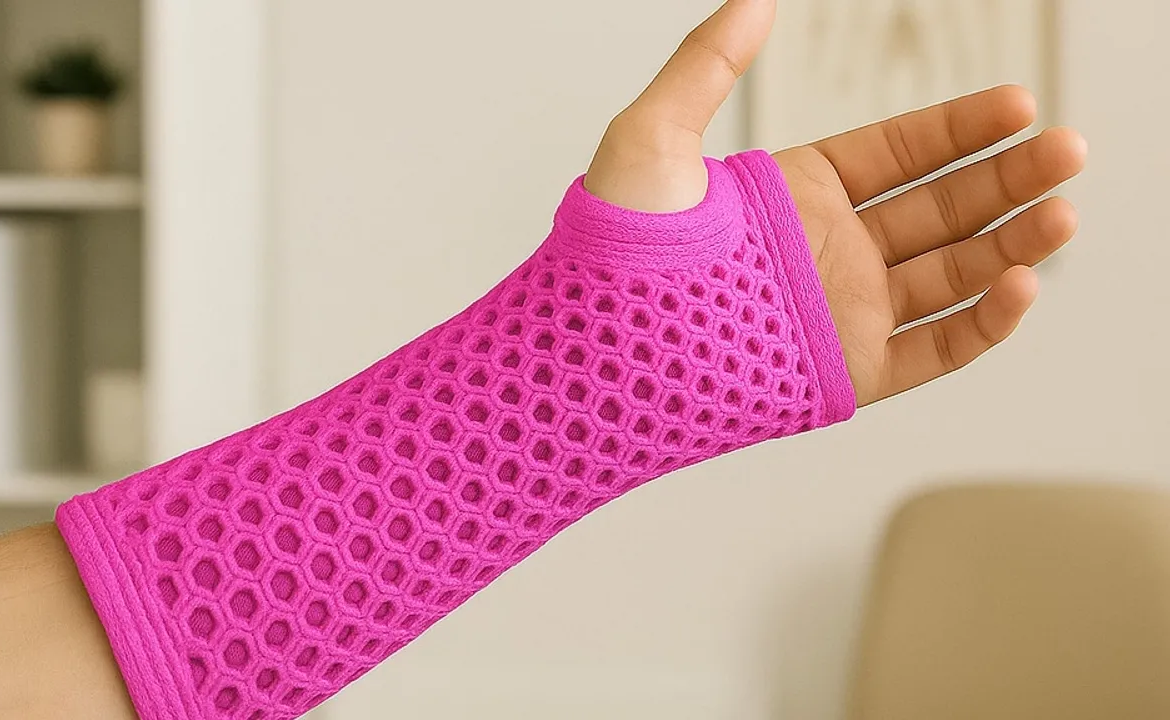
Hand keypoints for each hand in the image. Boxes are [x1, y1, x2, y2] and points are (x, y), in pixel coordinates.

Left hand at [584, 0, 1086, 405]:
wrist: (596, 351)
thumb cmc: (609, 246)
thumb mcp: (654, 136)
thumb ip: (708, 65)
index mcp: (799, 196)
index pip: (902, 153)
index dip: (962, 128)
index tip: (1018, 103)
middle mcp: (832, 251)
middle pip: (944, 209)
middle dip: (1009, 179)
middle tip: (1069, 149)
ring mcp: (845, 312)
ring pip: (953, 275)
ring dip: (1015, 244)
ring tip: (1066, 210)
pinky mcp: (848, 373)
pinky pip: (934, 349)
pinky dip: (984, 324)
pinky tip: (1020, 283)